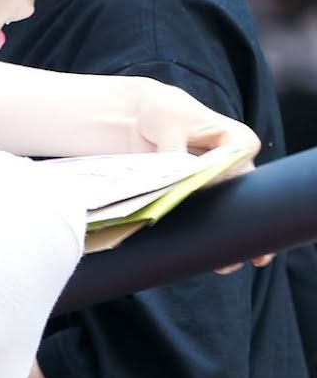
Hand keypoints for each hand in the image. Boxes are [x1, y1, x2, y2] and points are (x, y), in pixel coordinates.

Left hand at [133, 79, 271, 271]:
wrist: (137, 119)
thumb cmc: (160, 112)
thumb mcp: (167, 121)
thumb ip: (174, 147)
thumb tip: (177, 174)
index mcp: (236, 141)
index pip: (240, 169)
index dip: (231, 190)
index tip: (222, 208)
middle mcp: (231, 166)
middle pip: (238, 200)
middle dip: (238, 226)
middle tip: (233, 256)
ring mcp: (214, 185)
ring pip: (222, 214)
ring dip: (221, 238)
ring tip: (222, 265)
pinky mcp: (194, 197)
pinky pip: (199, 217)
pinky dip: (197, 234)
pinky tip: (198, 254)